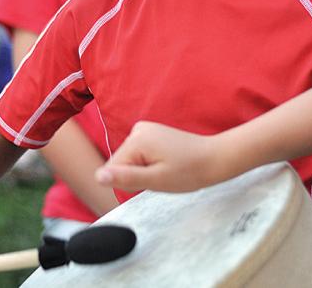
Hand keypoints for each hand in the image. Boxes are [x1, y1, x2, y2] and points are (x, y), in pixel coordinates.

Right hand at [95, 121, 220, 192]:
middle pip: (120, 163)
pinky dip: (148, 163)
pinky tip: (165, 163)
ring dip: (142, 170)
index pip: (113, 169)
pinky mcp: (150, 132)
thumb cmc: (189, 171)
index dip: (130, 182)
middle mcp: (137, 129)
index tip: (151, 180)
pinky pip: (138, 154)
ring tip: (165, 170)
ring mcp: (144, 129)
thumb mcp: (156, 180)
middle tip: (160, 176)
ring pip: (129, 160)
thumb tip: (98, 176)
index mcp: (136, 140)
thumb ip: (126, 178)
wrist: (213, 159)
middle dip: (136, 175)